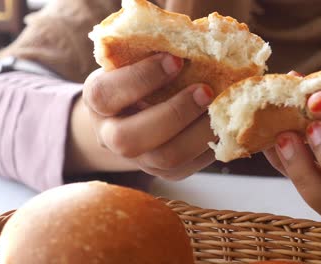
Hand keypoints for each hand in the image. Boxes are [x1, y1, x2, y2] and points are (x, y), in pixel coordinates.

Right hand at [82, 53, 215, 179]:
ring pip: (165, 158)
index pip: (106, 93)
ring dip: (199, 132)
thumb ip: (153, 55)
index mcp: (97, 100)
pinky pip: (188, 167)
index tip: (176, 59)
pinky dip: (210, 145)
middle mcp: (110, 135)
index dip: (142, 78)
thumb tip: (197, 42)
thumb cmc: (140, 78)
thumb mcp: (136, 61)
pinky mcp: (164, 173)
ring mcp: (137, 159)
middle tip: (205, 90)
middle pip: (129, 138)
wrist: (134, 115)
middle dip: (174, 113)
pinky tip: (222, 124)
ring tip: (221, 108)